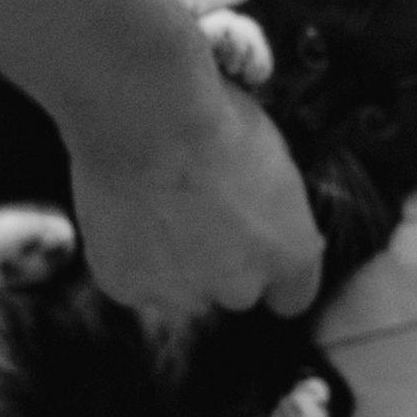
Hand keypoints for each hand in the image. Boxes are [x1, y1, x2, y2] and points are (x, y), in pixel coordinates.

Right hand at [66, 81, 322, 320]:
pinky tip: (124, 216)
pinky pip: (132, 281)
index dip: (270, 269)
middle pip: (234, 291)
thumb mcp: (274, 161)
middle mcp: (242, 288)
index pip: (292, 297)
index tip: (254, 245)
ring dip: (172, 264)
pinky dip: (128, 257)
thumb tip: (260, 213)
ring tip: (154, 209)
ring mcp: (183, 295)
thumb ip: (272, 210)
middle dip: (219, 263)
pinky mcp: (129, 289)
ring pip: (181, 291)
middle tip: (195, 213)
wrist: (145, 120)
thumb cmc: (216, 121)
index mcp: (291, 255)